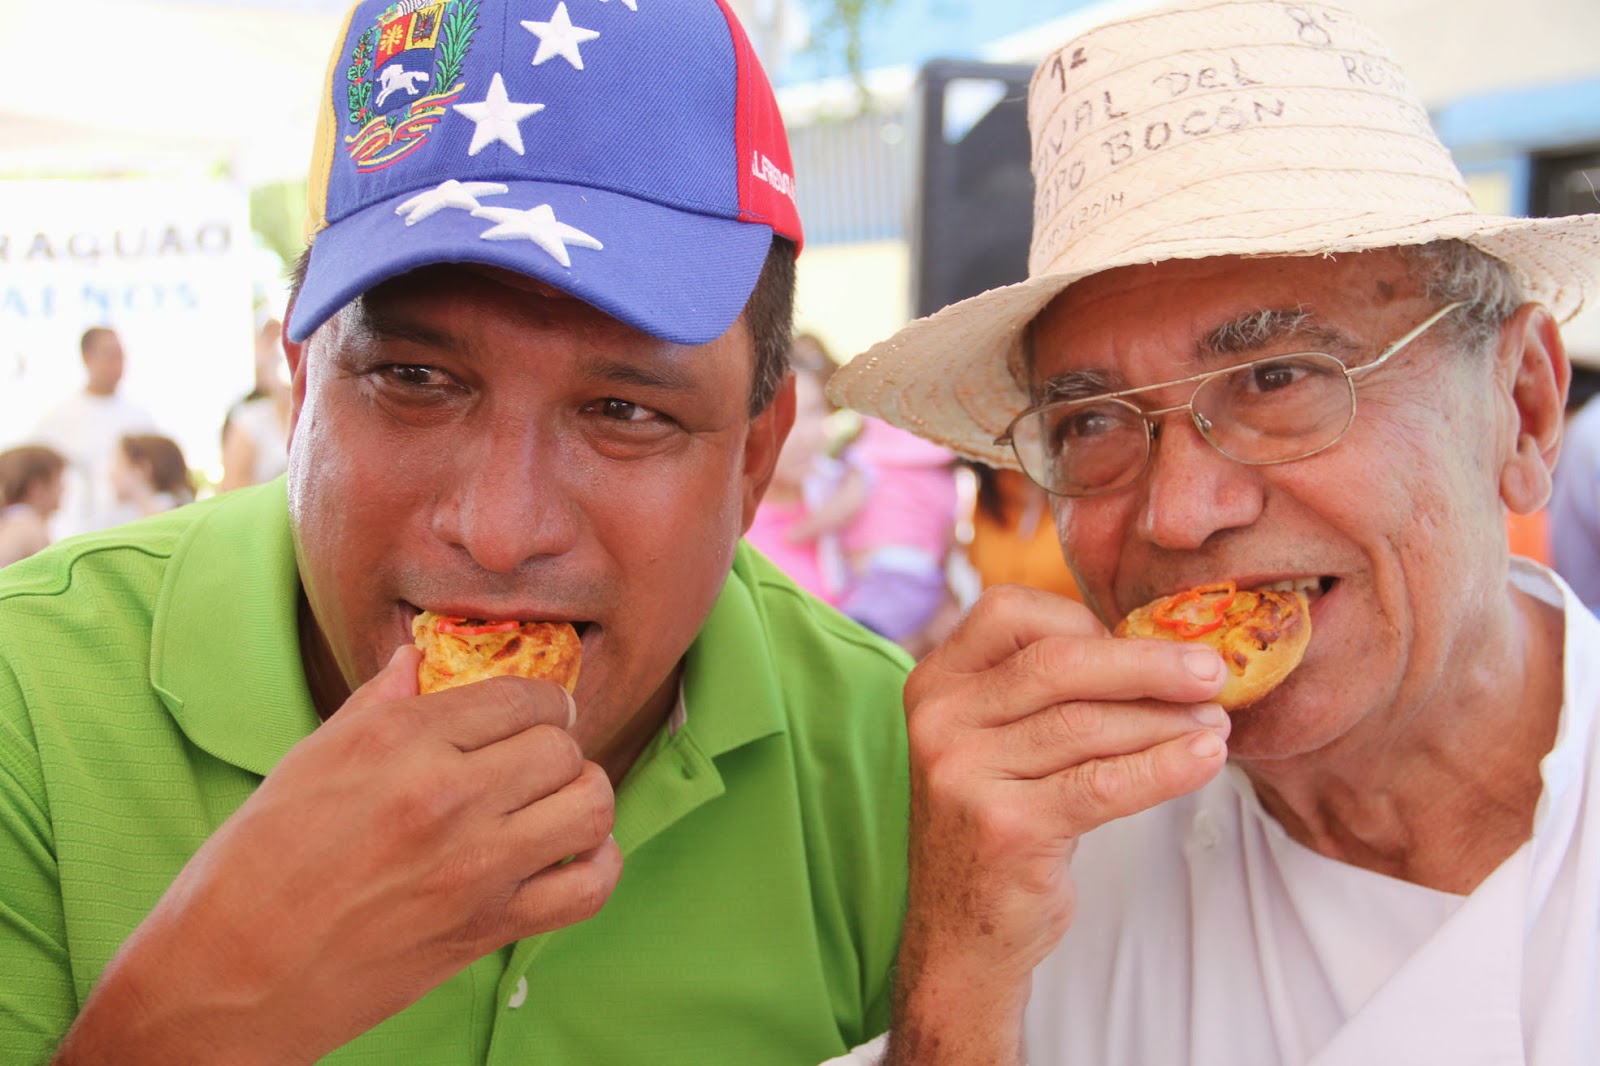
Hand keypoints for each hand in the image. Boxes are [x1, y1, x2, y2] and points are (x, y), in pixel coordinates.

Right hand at [57, 646, 620, 1064]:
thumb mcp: (309, 761)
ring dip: (585, 799)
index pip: (517, 695)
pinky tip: (574, 855)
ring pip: (590, 805)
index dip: (537, 702)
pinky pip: (589, 886)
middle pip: (562, 747)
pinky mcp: (488, 928)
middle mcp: (445, 795)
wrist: (228, 976)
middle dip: (559, 748)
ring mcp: (474, 866)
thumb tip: (418, 659)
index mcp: (399, 741)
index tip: (534, 715)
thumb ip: (379, 704)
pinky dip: (597, 865)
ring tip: (558, 803)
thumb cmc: (254, 865)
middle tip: (538, 762)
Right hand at [886, 585, 1229, 1064]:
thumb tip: (1162, 649)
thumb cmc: (1002, 819)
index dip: (1084, 621)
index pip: (1008, 611)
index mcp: (935, 682)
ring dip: (1167, 720)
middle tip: (1213, 672)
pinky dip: (1164, 768)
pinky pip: (1103, 784)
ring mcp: (964, 774)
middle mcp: (939, 720)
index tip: (1143, 648)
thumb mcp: (998, 739)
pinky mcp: (1005, 828)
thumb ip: (1047, 690)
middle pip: (1058, 664)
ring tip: (1216, 725)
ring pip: (1088, 724)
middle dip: (1148, 664)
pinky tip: (1204, 760)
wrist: (962, 930)